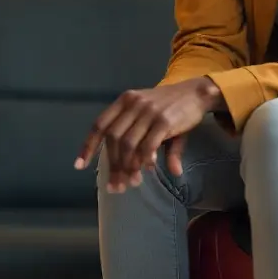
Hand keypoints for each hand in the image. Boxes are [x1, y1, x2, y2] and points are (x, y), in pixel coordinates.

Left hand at [74, 77, 225, 193]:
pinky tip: (146, 170)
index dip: (88, 146)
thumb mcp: (155, 121)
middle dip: (112, 165)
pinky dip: (143, 160)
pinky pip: (147, 145)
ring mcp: (148, 111)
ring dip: (127, 167)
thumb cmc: (173, 108)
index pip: (100, 124)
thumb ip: (151, 144)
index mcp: (125, 101)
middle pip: (113, 139)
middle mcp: (133, 104)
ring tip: (131, 183)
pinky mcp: (164, 120)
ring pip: (128, 144)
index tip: (79, 166)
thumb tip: (171, 172)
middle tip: (115, 186)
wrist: (198, 92)